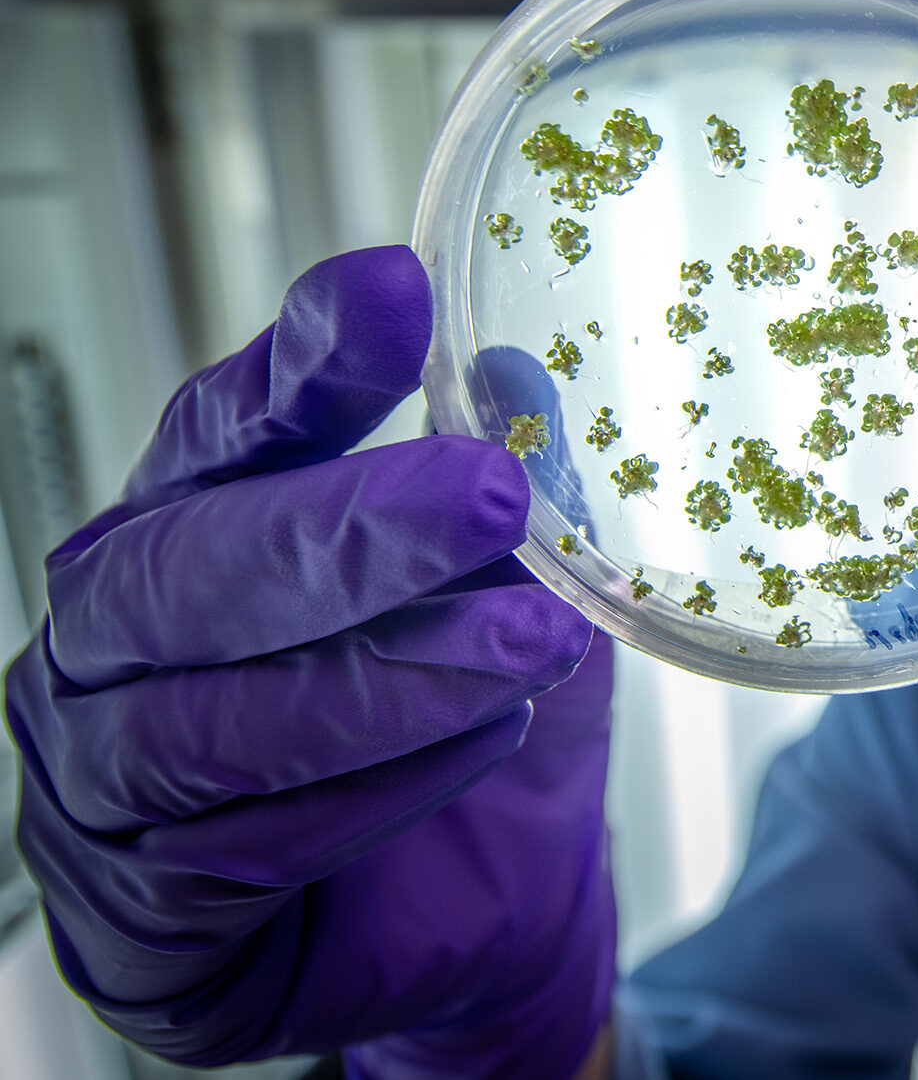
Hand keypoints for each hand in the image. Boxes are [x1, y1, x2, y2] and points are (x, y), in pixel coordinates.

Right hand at [3, 247, 614, 1077]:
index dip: (305, 363)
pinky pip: (246, 847)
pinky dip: (376, 793)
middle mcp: (116, 636)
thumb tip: (525, 377)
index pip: (223, 429)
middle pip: (194, 563)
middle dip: (351, 528)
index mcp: (186, 527)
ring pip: (217, 716)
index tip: (396, 290)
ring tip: (532, 640)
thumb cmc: (465, 723)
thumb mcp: (508, 596)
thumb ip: (500, 498)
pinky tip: (485, 742)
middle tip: (491, 492)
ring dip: (391, 674)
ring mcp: (102, 775)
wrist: (468, 910)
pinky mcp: (140, 910)